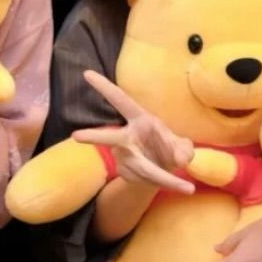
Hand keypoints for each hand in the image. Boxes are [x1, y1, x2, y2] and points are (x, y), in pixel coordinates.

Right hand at [72, 70, 195, 193]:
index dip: (104, 87)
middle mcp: (126, 136)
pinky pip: (145, 179)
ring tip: (186, 188)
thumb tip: (179, 159)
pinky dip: (162, 182)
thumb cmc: (171, 150)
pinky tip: (169, 181)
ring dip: (164, 176)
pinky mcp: (124, 171)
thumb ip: (184, 149)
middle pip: (108, 137)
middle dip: (93, 137)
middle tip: (75, 136)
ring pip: (140, 168)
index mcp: (140, 119)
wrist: (161, 173)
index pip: (121, 100)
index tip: (86, 74)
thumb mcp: (182, 147)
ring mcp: (122, 155)